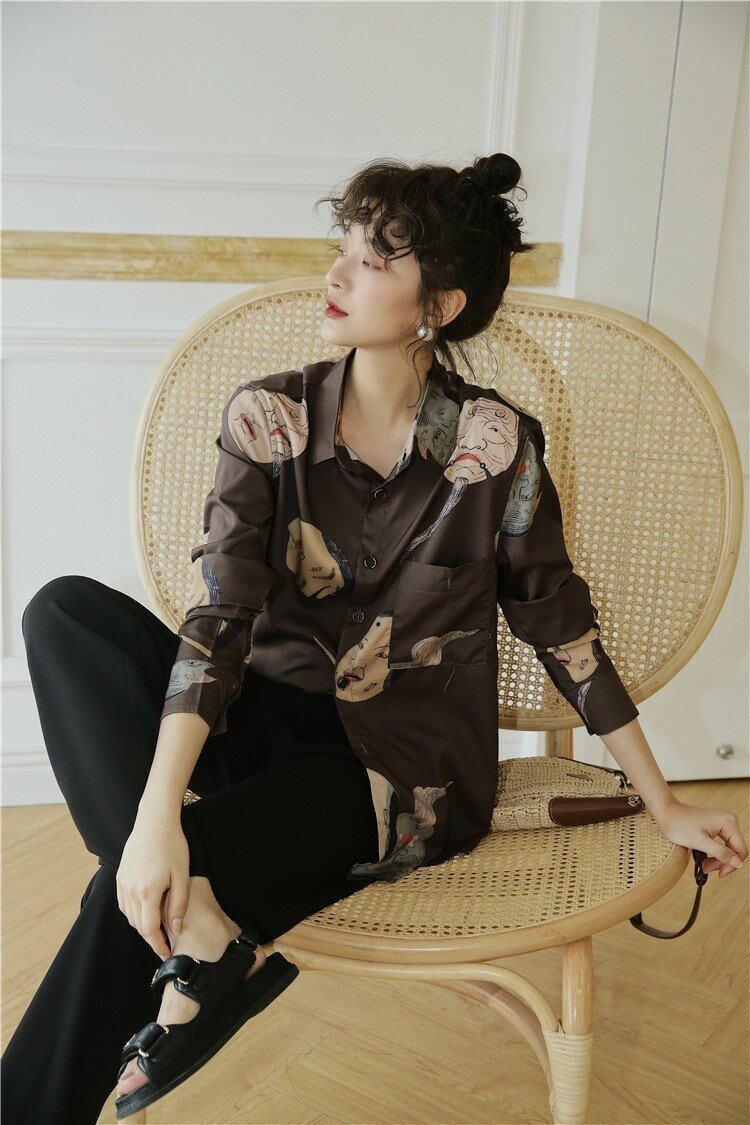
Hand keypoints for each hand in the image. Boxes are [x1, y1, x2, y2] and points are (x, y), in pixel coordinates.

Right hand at [116, 808, 190, 957]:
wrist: (154, 821)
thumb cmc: (172, 845)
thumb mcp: (181, 875)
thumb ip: (178, 904)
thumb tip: (175, 928)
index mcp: (147, 892)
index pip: (149, 930)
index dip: (158, 945)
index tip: (168, 954)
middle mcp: (130, 890)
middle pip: (138, 925)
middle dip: (152, 938)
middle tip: (166, 944)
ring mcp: (122, 883)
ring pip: (130, 916)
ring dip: (143, 926)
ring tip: (158, 929)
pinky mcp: (120, 877)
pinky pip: (124, 903)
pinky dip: (134, 912)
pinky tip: (146, 910)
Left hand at [654, 798, 746, 877]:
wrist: (666, 812)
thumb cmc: (679, 825)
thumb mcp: (700, 842)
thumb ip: (721, 853)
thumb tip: (738, 863)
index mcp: (728, 823)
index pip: (741, 851)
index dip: (732, 866)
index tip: (719, 874)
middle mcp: (729, 821)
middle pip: (735, 850)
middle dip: (722, 863)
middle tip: (706, 868)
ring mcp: (723, 823)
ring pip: (728, 848)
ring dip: (718, 859)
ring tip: (703, 865)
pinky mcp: (716, 826)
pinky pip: (722, 844)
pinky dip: (714, 853)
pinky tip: (704, 857)